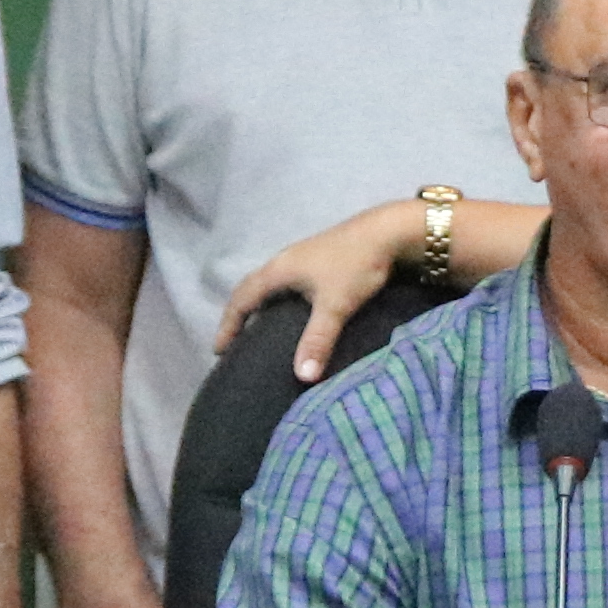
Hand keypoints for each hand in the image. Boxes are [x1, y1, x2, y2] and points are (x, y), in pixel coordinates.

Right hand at [219, 205, 447, 375]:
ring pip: (269, 283)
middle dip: (239, 315)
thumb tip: (302, 377)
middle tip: (233, 341)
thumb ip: (317, 340)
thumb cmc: (357, 265)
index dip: (228, 325)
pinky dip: (279, 299)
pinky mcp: (319, 257)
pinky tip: (292, 311)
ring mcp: (302, 256)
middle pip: (251, 288)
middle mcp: (284, 260)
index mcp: (279, 270)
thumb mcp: (336, 305)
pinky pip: (286, 281)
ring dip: (259, 305)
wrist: (389, 230)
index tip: (218, 349)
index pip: (241, 299)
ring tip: (258, 329)